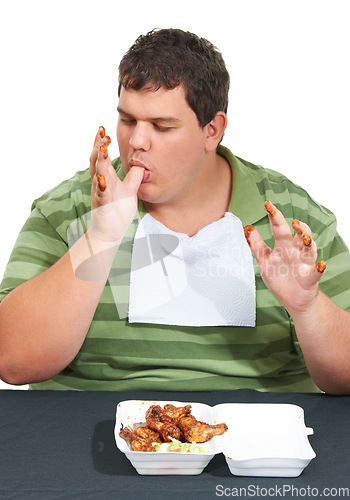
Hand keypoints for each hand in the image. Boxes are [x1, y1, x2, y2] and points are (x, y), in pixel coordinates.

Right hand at [88, 126, 143, 245]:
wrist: (109, 232)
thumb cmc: (117, 211)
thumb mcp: (130, 190)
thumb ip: (134, 177)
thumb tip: (140, 164)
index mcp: (107, 177)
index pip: (101, 156)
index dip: (101, 143)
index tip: (103, 130)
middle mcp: (101, 182)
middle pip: (96, 160)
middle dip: (98, 146)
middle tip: (102, 133)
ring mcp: (100, 193)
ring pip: (97, 174)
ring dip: (99, 161)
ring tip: (102, 148)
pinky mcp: (103, 205)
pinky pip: (101, 194)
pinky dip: (101, 186)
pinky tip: (103, 177)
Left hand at [244, 201, 325, 313]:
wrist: (292, 298)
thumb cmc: (279, 277)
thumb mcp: (264, 261)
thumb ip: (256, 245)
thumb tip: (247, 228)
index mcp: (283, 246)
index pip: (279, 228)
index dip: (274, 216)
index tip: (267, 204)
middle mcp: (295, 251)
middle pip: (300, 235)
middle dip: (300, 228)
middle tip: (294, 222)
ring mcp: (304, 264)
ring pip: (309, 250)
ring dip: (308, 243)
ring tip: (304, 237)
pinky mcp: (310, 278)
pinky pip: (317, 272)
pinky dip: (320, 268)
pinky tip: (320, 264)